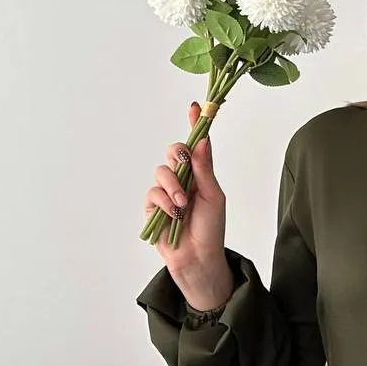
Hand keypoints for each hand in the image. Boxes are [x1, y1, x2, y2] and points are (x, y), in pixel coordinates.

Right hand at [143, 102, 226, 277]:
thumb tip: (203, 140)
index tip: (194, 107)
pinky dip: (163, 202)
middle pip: (174, 152)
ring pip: (161, 171)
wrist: (199, 257)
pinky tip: (172, 214)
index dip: (194, 125)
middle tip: (184, 160)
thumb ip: (205, 170)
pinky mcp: (153, 207)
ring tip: (182, 205)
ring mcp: (166, 192)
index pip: (196, 146)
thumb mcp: (213, 197)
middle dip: (177, 153)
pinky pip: (152, 192)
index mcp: (200, 174)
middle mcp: (183, 179)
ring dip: (173, 187)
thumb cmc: (211, 229)